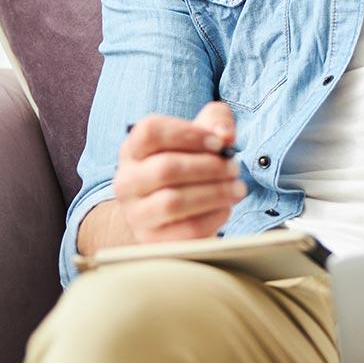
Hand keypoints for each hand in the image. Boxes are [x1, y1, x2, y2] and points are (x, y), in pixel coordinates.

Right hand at [114, 101, 245, 243]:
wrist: (168, 214)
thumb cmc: (187, 164)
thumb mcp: (200, 134)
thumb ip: (217, 121)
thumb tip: (225, 135)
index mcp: (133, 149)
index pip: (150, 132)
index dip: (189, 134)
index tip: (218, 142)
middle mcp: (126, 181)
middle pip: (166, 168)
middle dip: (210, 167)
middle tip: (234, 168)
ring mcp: (135, 214)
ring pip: (174, 202)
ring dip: (215, 192)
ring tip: (237, 188)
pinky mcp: (153, 241)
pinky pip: (187, 229)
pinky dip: (214, 217)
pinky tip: (226, 207)